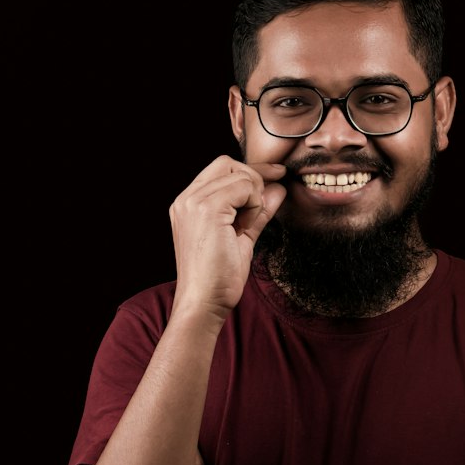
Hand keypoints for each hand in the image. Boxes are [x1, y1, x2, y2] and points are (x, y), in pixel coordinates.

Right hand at [169, 156, 285, 322]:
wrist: (204, 302)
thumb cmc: (219, 278)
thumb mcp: (242, 237)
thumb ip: (258, 211)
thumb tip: (278, 188)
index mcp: (188, 203)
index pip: (221, 169)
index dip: (252, 171)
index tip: (278, 175)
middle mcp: (186, 198)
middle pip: (228, 163)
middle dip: (253, 178)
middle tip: (259, 209)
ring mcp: (193, 201)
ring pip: (239, 174)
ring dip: (254, 197)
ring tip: (245, 227)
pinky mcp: (206, 208)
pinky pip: (244, 187)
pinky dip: (253, 205)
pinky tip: (245, 228)